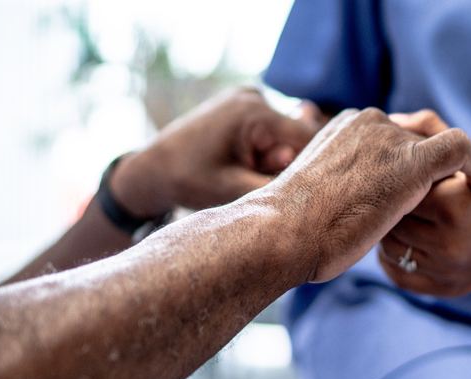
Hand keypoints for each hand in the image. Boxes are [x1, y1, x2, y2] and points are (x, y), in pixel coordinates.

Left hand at [111, 87, 321, 215]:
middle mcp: (253, 96)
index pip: (309, 137)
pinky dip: (264, 149)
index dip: (316, 164)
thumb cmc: (189, 181)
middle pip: (296, 136)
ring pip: (284, 135)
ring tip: (244, 171)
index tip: (315, 189)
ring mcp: (247, 96)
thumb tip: (318, 191)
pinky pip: (269, 129)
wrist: (152, 169)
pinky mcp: (242, 103)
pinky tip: (242, 162)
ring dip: (274, 158)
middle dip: (285, 163)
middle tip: (256, 180)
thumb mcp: (234, 191)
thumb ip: (278, 185)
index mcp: (254, 113)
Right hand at [254, 108, 470, 282]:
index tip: (415, 189)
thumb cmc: (291, 228)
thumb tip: (349, 204)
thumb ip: (341, 185)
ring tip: (467, 195)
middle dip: (430, 166)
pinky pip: (460, 149)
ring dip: (453, 172)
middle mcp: (370, 123)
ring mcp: (390, 140)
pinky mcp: (412, 162)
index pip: (391, 136)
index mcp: (346, 127)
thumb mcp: (316, 194)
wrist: (285, 232)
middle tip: (447, 196)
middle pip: (415, 138)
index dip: (406, 160)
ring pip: (437, 145)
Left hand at [378, 110, 470, 296]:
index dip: (394, 179)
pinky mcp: (442, 289)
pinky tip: (400, 243)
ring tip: (395, 217)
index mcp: (453, 204)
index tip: (395, 174)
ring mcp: (445, 270)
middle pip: (391, 219)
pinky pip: (397, 274)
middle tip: (387, 196)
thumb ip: (432, 131)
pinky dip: (391, 258)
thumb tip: (391, 119)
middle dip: (387, 205)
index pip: (399, 188)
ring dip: (386, 231)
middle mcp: (449, 241)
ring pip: (389, 247)